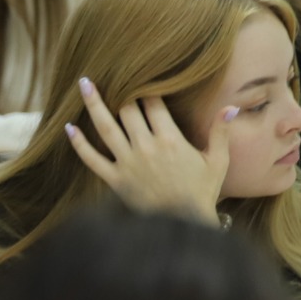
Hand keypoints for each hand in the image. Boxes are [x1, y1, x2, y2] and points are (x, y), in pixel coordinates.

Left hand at [65, 77, 233, 223]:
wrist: (183, 224)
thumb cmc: (202, 192)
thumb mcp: (218, 161)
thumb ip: (221, 132)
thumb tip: (231, 107)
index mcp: (171, 140)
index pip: (154, 105)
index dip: (148, 88)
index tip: (143, 75)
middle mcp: (146, 148)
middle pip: (127, 111)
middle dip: (121, 91)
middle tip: (113, 75)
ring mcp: (127, 163)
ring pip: (106, 128)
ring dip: (93, 105)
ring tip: (84, 84)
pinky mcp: (115, 180)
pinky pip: (92, 159)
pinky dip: (79, 143)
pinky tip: (69, 128)